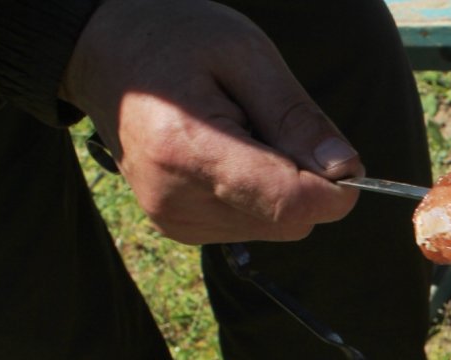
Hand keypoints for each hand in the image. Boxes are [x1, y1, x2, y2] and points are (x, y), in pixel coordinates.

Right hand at [61, 0, 362, 243]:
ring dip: (280, 187)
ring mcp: (176, 221)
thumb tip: (346, 170)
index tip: (339, 156)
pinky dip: (258, 195)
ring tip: (239, 133)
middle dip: (305, 181)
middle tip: (271, 125)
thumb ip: (297, 117)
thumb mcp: (245, 54)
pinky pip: (254, 226)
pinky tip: (227, 154)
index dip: (335, 189)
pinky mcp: (180, 229)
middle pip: (291, 221)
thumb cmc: (174, 40)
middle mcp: (177, 201)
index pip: (292, 205)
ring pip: (277, 227)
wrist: (103, 53)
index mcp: (188, 152)